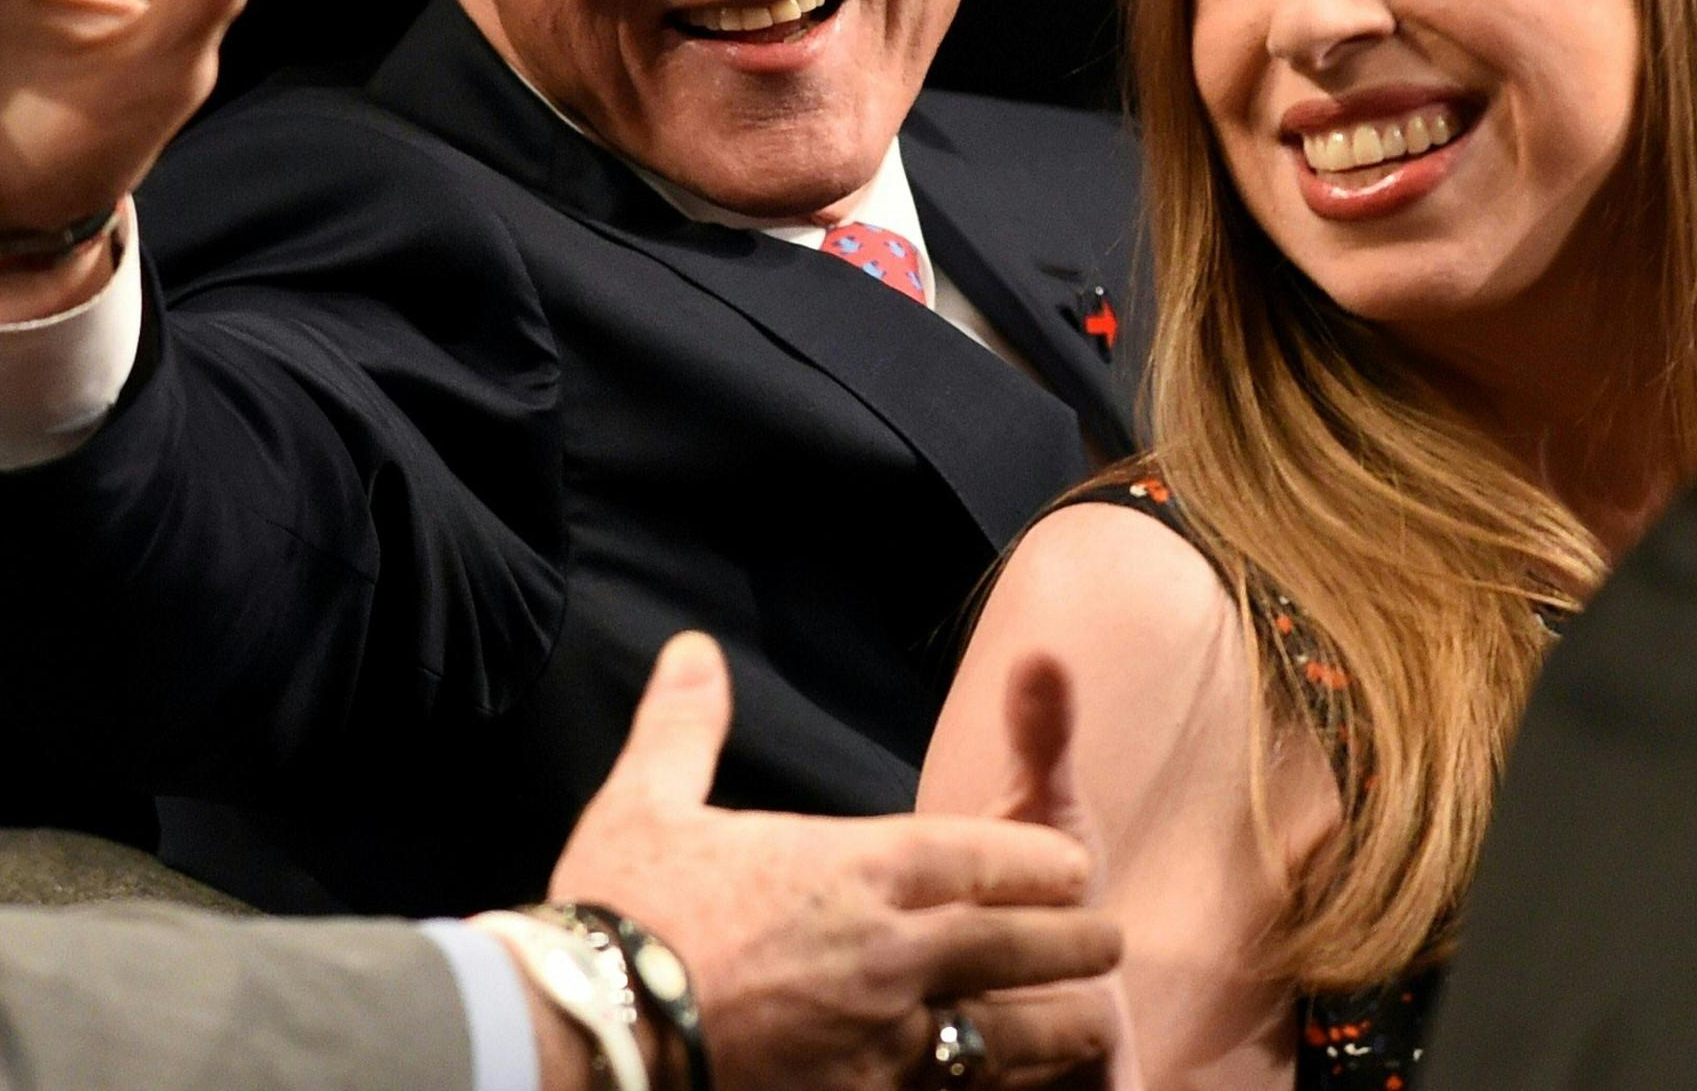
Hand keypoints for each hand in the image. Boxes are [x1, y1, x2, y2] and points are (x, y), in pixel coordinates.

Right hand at [552, 635, 1124, 1090]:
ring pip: (1011, 1033)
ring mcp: (882, 1039)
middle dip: (1076, 941)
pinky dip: (992, 1088)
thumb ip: (683, 726)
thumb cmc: (619, 915)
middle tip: (1107, 941)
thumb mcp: (646, 803)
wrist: (589, 1036)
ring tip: (1087, 1022)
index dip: (1042, 863)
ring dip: (1056, 1023)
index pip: (987, 857)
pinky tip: (1002, 1086)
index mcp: (855, 867)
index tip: (1071, 868)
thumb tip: (691, 651)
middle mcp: (889, 951)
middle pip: (1022, 943)